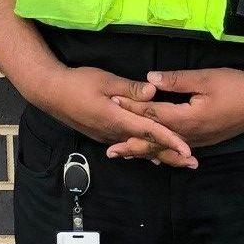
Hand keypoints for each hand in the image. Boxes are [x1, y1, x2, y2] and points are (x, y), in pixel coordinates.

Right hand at [30, 65, 198, 167]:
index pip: (150, 132)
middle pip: (147, 147)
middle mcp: (114, 133)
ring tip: (179, 162)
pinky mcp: (103, 135)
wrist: (51, 93)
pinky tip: (153, 156)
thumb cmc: (77, 83)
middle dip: (171, 155)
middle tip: (192, 164)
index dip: (170, 140)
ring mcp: (108, 136)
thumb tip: (153, 92)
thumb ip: (129, 88)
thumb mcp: (105, 80)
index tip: (187, 150)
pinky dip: (144, 151)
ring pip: (138, 149)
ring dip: (160, 155)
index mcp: (117, 119)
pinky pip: (129, 146)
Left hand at [105, 66, 243, 162]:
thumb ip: (176, 80)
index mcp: (187, 118)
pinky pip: (178, 149)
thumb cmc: (235, 85)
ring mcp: (199, 140)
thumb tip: (149, 80)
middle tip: (111, 151)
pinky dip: (164, 153)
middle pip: (156, 141)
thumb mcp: (205, 78)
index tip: (113, 105)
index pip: (153, 114)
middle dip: (133, 143)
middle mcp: (190, 134)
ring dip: (146, 151)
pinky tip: (156, 156)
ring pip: (167, 149)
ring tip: (127, 156)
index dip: (132, 108)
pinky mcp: (205, 140)